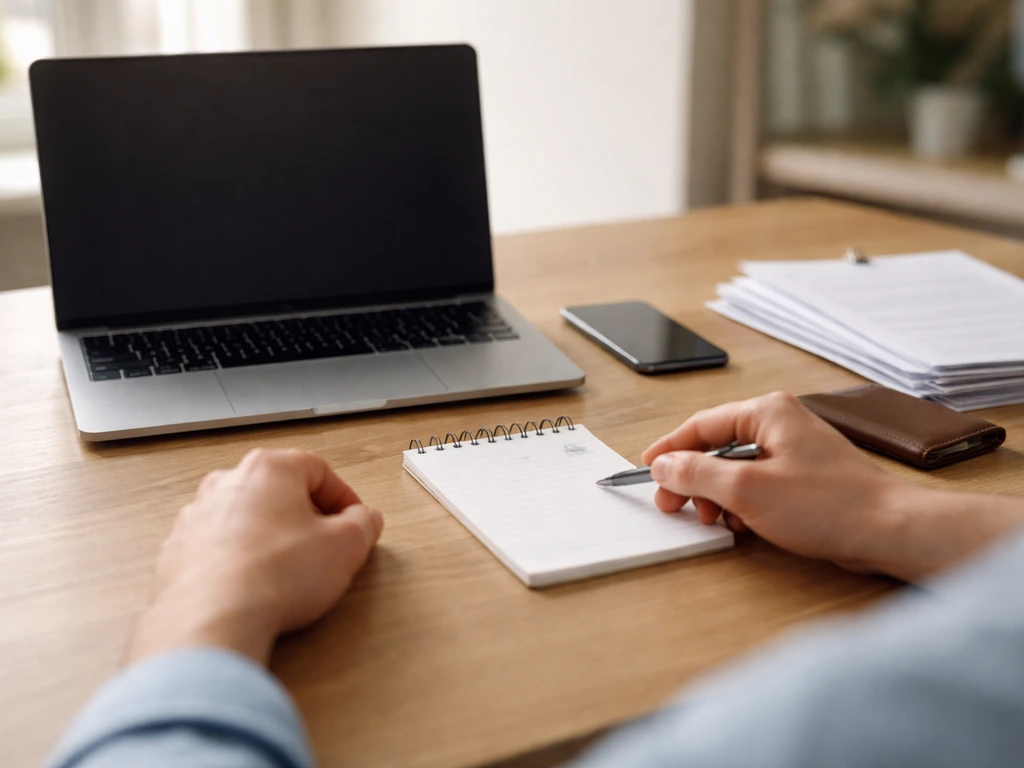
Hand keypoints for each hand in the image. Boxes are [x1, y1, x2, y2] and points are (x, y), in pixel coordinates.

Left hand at [127, 448, 383, 665]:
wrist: (213, 618)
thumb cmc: (274, 576)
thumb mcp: (346, 547)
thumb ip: (363, 525)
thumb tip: (365, 520)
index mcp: (269, 468)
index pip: (318, 470)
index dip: (343, 497)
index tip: (353, 521)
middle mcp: (227, 482)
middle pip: (279, 490)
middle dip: (305, 516)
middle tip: (324, 545)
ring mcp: (197, 516)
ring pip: (246, 517)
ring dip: (270, 537)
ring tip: (289, 571)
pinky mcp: (177, 551)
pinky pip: (218, 547)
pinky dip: (238, 560)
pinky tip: (254, 587)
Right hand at [642, 392, 904, 574]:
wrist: (889, 531)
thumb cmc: (829, 505)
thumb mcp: (747, 490)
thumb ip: (697, 475)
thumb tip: (664, 466)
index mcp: (767, 412)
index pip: (701, 424)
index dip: (670, 449)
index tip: (648, 470)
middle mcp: (781, 424)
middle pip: (716, 448)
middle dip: (693, 480)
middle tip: (673, 506)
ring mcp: (794, 451)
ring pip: (735, 470)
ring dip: (718, 497)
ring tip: (715, 520)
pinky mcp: (804, 479)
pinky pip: (757, 486)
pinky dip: (743, 505)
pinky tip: (744, 526)